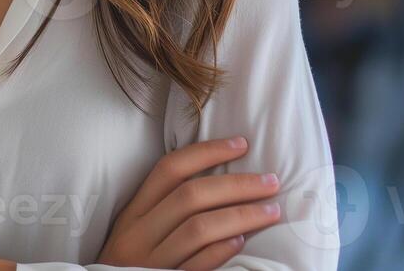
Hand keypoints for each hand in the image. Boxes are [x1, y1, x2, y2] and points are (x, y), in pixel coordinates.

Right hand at [96, 135, 282, 269]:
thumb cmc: (132, 264)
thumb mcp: (137, 232)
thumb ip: (163, 210)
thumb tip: (218, 180)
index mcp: (133, 213)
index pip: (169, 170)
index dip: (206, 152)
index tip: (241, 144)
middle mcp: (138, 234)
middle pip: (190, 197)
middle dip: (236, 185)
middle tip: (271, 182)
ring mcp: (150, 261)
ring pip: (198, 229)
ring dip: (240, 216)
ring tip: (271, 211)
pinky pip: (196, 265)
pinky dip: (220, 251)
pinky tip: (242, 243)